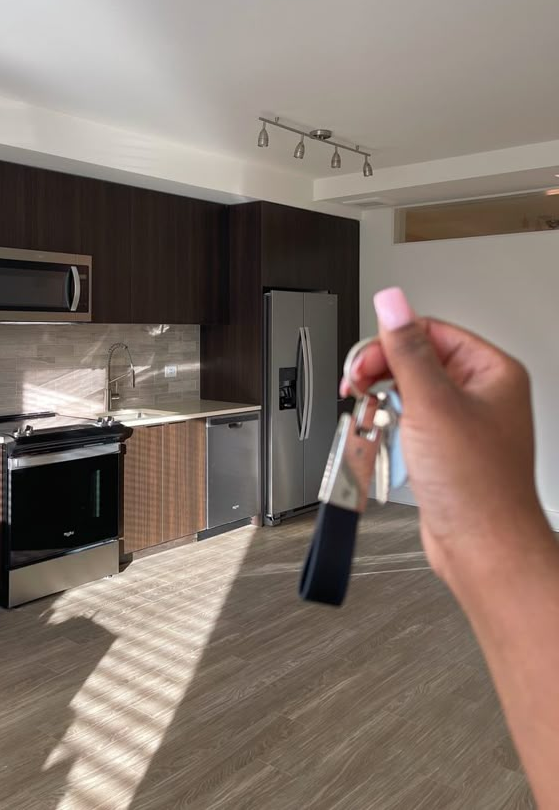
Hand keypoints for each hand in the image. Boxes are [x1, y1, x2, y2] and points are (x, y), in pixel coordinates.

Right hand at [344, 288, 544, 589]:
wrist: (482, 548)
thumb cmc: (477, 486)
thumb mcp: (432, 404)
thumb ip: (406, 349)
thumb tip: (391, 302)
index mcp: (491, 371)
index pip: (431, 331)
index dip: (391, 341)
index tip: (363, 361)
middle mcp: (482, 392)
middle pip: (418, 357)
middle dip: (382, 369)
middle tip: (358, 384)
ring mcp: (464, 421)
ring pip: (412, 388)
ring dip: (383, 395)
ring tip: (365, 407)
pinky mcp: (447, 447)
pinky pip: (412, 418)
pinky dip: (390, 420)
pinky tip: (379, 429)